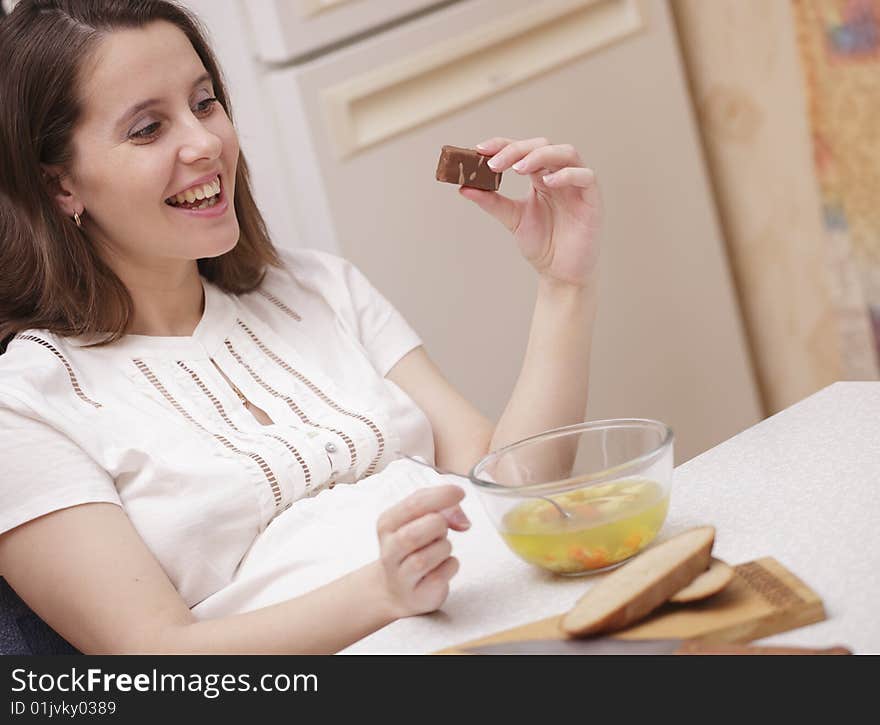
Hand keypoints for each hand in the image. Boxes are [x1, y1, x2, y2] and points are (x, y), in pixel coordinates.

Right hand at [375, 485, 469, 618]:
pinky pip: (442, 574)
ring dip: (444, 547)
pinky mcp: (417, 595)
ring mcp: (401, 576)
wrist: (397, 590)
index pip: (414, 505)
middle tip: (442, 529)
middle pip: (415, 533)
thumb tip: (462, 521)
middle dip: (439, 526)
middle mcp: (389, 550)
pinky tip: (442, 566)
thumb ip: (443, 509)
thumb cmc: (415, 547)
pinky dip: (450, 565)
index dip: (440, 496)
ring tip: (439, 549)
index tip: (460, 493)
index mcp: (388, 524)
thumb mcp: (422, 520)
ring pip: (429, 556)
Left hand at [459, 137, 601, 286]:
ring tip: (518, 169)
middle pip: (542, 145)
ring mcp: (577, 185)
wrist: (560, 273)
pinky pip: (585, 176)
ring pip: (566, 153)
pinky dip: (566, 175)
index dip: (502, 145)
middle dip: (516, 150)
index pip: (522, 149)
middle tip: (494, 164)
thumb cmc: (543, 244)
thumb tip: (464, 187)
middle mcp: (559, 175)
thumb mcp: (512, 219)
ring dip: (540, 156)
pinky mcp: (592, 199)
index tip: (479, 149)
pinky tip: (547, 183)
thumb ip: (492, 202)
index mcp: (540, 176)